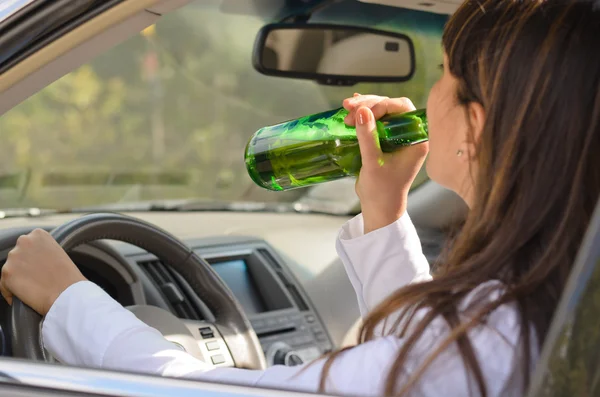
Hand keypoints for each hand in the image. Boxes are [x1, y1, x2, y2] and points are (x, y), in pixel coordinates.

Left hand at [0, 229, 85, 314]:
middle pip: (17, 255)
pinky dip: (10, 291)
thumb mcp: (58, 253)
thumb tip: (31, 260)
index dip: (32, 258)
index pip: (27, 244)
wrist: (67, 293)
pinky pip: (4, 284)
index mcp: (38, 234)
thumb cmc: (68, 277)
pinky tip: (23, 296)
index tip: (38, 267)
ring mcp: (14, 256)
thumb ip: (42, 251)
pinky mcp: (7, 273)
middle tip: (35, 278)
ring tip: (32, 288)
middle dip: (23, 266)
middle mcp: (24, 241)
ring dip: (17, 278)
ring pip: (10, 269)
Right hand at [343, 94, 428, 233]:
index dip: (382, 105)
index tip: (363, 113)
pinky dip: (363, 115)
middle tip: (348, 108)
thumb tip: (362, 110)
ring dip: (363, 108)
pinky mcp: (386, 140)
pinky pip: (376, 120)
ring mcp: (397, 137)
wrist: (379, 207)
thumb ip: (368, 136)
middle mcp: (409, 135)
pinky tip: (352, 109)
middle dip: (368, 104)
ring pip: (381, 111)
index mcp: (416, 139)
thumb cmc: (382, 190)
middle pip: (391, 107)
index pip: (403, 109)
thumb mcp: (373, 163)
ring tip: (345, 111)